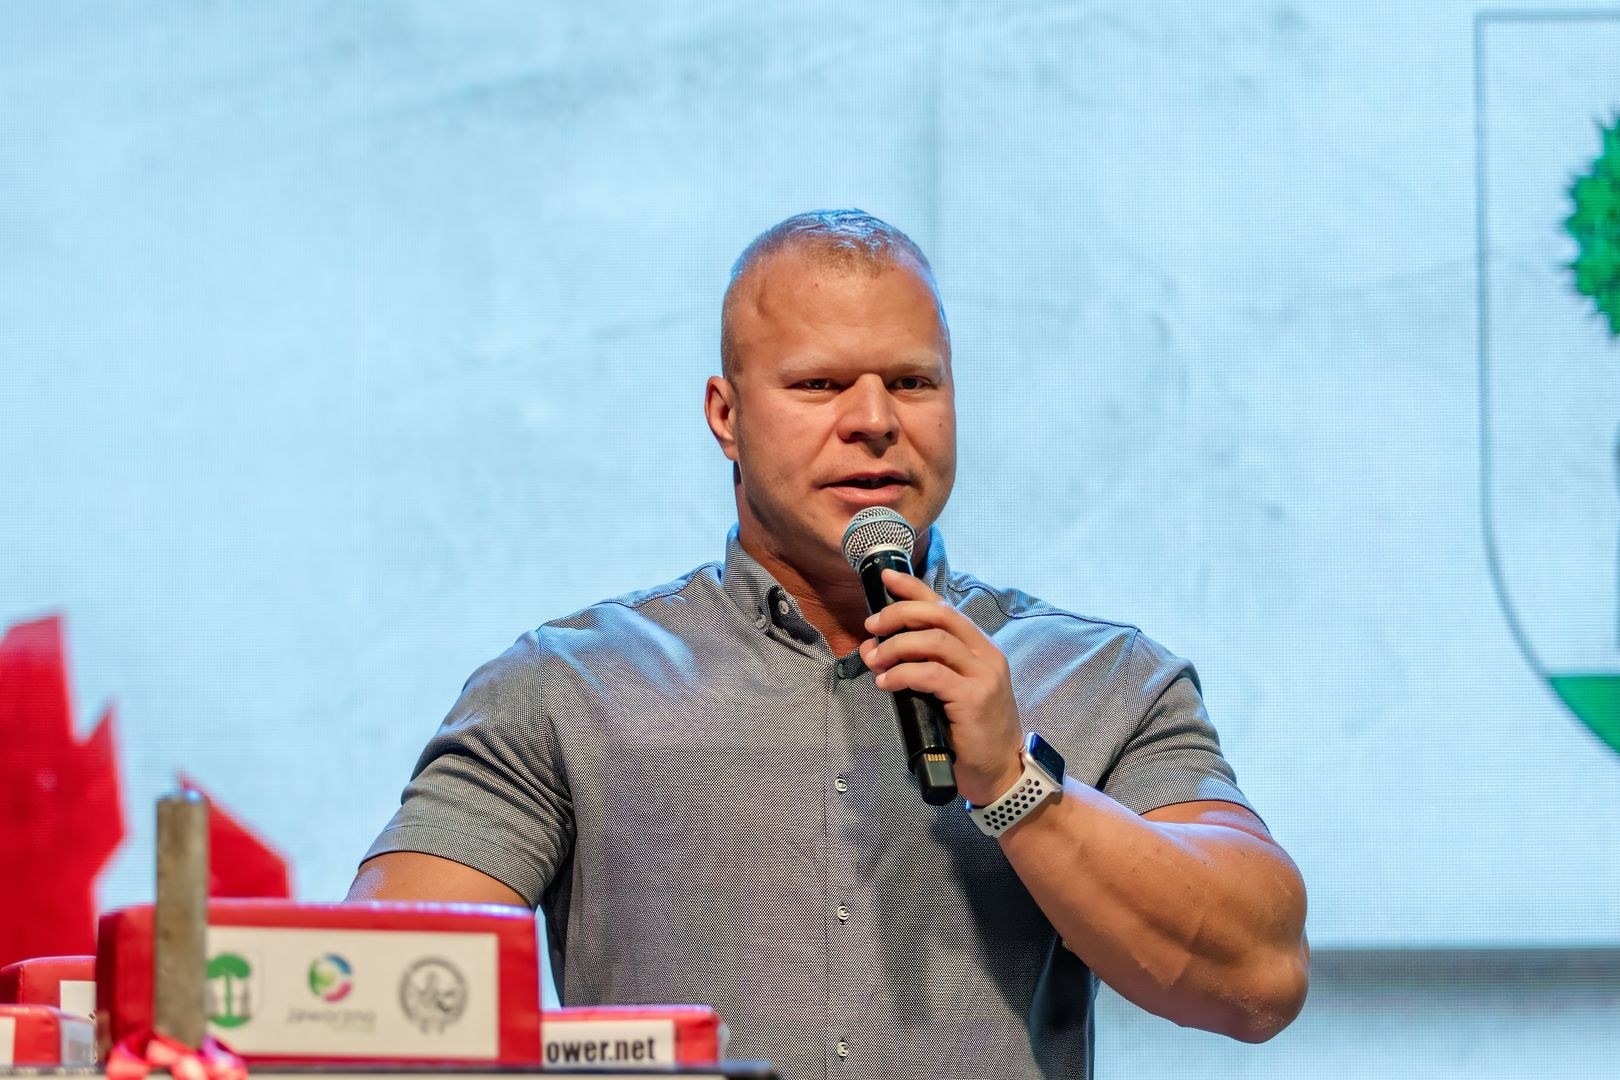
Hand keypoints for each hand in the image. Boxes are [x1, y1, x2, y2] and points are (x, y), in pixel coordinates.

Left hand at [858, 568, 1023, 805]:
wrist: (1000, 772)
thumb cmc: (969, 733)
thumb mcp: (946, 692)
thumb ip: (919, 667)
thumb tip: (875, 648)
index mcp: (979, 648)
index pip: (945, 607)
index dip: (914, 588)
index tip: (887, 578)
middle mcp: (985, 656)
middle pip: (939, 616)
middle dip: (899, 614)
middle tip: (872, 625)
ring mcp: (983, 676)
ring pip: (933, 641)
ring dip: (896, 646)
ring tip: (874, 658)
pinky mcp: (973, 699)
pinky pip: (931, 674)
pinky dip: (902, 674)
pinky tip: (885, 683)